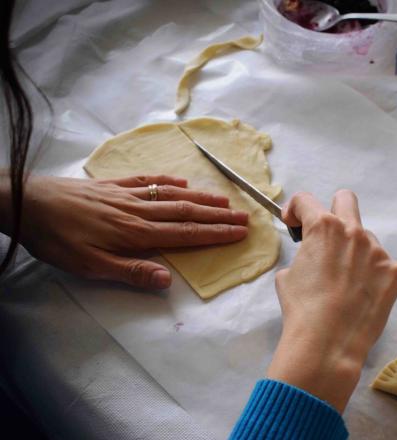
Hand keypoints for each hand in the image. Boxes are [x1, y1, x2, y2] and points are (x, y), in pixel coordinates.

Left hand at [14, 175, 248, 288]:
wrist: (27, 202)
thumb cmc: (57, 239)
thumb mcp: (88, 265)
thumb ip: (130, 271)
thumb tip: (168, 281)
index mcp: (136, 233)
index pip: (185, 233)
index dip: (215, 234)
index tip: (239, 232)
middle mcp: (138, 210)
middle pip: (186, 212)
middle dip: (217, 216)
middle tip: (244, 216)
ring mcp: (127, 194)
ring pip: (172, 195)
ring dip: (201, 198)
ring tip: (224, 200)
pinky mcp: (113, 185)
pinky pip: (148, 181)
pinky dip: (168, 181)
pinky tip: (181, 182)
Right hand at [267, 190, 396, 412]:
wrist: (328, 343)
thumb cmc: (301, 309)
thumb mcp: (286, 276)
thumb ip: (302, 254)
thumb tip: (311, 256)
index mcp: (323, 227)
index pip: (306, 200)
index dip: (295, 210)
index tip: (294, 224)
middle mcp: (354, 231)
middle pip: (345, 200)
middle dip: (332, 211)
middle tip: (327, 236)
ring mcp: (378, 251)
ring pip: (365, 239)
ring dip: (354, 252)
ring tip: (345, 283)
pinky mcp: (395, 271)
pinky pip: (381, 264)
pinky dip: (371, 275)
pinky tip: (362, 295)